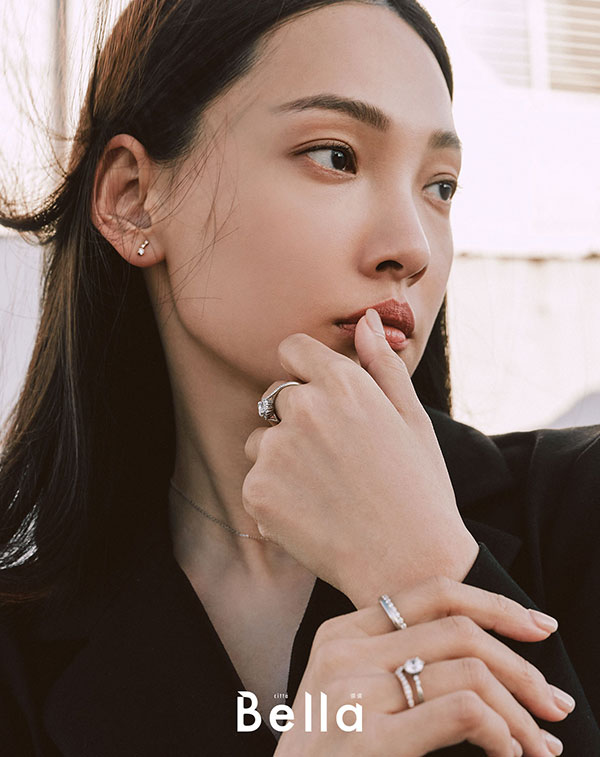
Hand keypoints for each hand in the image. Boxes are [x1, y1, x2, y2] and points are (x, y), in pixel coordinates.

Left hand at [243, 309, 477, 606]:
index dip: (304, 371)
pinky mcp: (257, 491)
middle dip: (297, 419)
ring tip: (324, 491)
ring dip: (281, 458)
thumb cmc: (419, 489)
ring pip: (262, 441)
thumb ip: (381, 365)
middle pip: (277, 397)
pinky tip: (311, 515)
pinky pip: (255, 481)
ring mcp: (277, 451)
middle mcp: (304, 409)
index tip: (319, 397)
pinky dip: (274, 497)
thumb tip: (365, 320)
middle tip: (335, 460)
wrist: (410, 565)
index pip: (292, 349)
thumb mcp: (411, 419)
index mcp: (343, 383)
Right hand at [274, 577, 571, 756]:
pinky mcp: (367, 739)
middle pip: (460, 631)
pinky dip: (500, 731)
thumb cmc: (327, 755)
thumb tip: (482, 658)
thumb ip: (393, 662)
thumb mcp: (348, 692)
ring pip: (470, 671)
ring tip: (538, 744)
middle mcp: (344, 652)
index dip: (495, 604)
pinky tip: (506, 752)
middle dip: (521, 667)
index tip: (538, 627)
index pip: (433, 593)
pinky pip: (462, 711)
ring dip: (519, 711)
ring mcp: (352, 693)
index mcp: (341, 633)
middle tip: (554, 704)